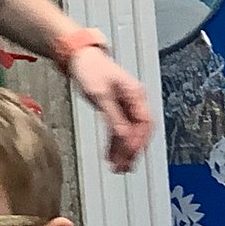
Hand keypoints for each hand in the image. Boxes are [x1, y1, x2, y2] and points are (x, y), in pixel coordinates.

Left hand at [68, 47, 152, 172]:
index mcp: (136, 95)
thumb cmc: (91, 68)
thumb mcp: (101, 94)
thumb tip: (123, 136)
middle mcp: (135, 102)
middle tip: (124, 167)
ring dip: (124, 152)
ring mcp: (126, 107)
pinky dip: (115, 144)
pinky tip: (111, 156)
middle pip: (139, 132)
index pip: (145, 123)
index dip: (140, 140)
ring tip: (118, 168)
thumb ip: (113, 116)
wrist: (79, 57)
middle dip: (132, 151)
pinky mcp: (116, 110)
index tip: (130, 153)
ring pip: (129, 134)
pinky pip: (119, 131)